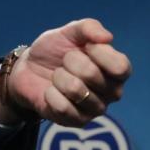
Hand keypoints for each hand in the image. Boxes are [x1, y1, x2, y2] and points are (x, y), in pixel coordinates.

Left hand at [0, 18, 130, 126]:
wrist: (28, 68)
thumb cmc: (55, 50)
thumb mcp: (69, 31)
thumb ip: (88, 27)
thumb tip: (107, 38)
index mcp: (117, 70)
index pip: (120, 66)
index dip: (97, 52)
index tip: (84, 46)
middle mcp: (112, 92)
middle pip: (92, 74)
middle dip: (69, 61)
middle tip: (65, 62)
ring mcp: (96, 109)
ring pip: (76, 90)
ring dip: (58, 77)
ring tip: (58, 76)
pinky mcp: (78, 122)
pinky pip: (63, 107)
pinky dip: (50, 94)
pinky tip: (51, 92)